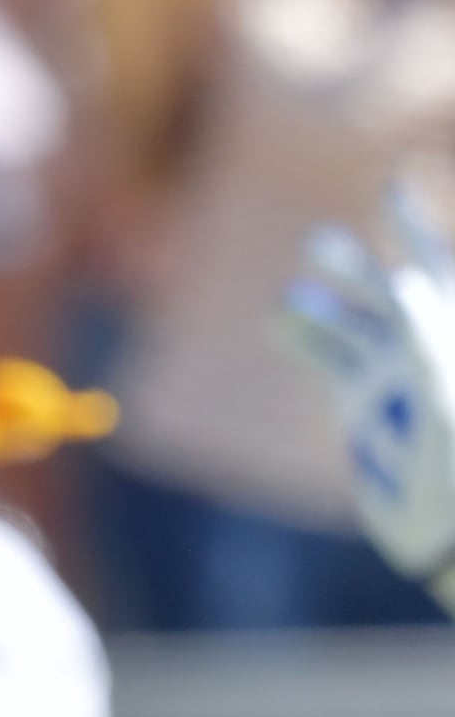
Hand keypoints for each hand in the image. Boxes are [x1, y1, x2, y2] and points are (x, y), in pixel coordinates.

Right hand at [279, 186, 454, 603]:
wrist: (452, 531)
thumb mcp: (445, 392)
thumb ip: (427, 336)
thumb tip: (399, 276)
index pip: (439, 266)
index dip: (415, 226)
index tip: (390, 185)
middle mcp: (431, 341)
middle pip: (392, 282)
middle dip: (354, 262)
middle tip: (317, 245)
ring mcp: (396, 367)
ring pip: (353, 314)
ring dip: (322, 300)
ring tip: (291, 300)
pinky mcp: (362, 397)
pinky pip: (327, 351)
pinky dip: (301, 332)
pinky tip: (279, 319)